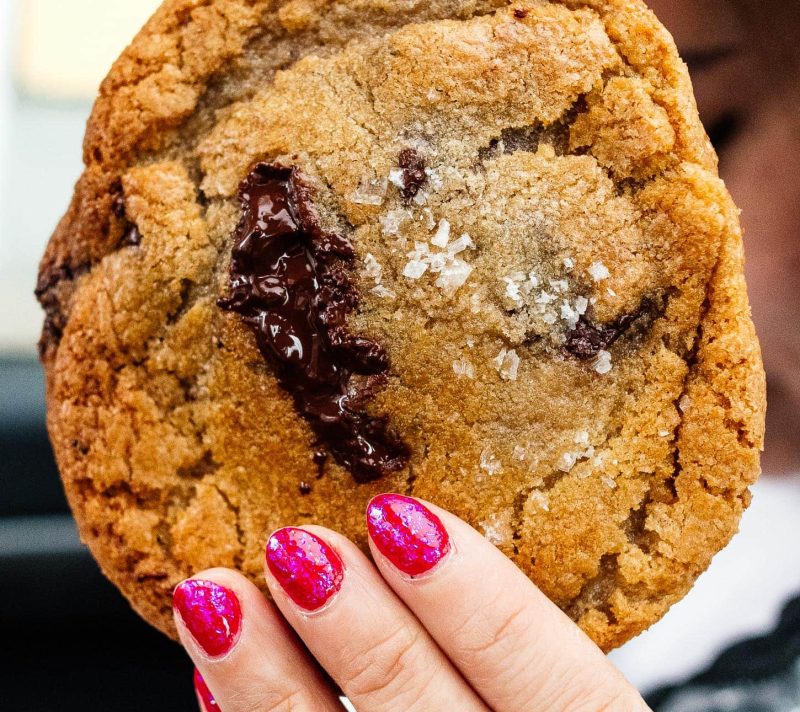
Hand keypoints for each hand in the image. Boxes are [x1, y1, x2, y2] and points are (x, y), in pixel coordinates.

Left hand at [173, 493, 648, 710]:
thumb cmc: (516, 710)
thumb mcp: (552, 690)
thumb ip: (509, 640)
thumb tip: (413, 526)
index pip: (562, 690)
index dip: (484, 602)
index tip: (405, 516)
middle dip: (364, 636)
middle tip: (300, 545)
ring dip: (272, 687)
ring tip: (216, 597)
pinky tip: (210, 682)